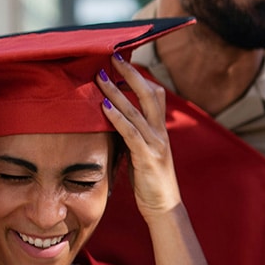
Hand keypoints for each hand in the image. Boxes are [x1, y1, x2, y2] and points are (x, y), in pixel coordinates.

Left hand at [96, 55, 180, 221]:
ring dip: (116, 92)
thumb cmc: (150, 182)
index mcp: (160, 129)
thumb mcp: (142, 153)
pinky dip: (117, 118)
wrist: (165, 207)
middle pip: (148, 93)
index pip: (154, 94)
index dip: (139, 77)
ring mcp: (156, 143)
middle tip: (113, 57)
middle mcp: (160, 132)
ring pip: (136, 110)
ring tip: (100, 77)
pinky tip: (104, 107)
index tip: (122, 63)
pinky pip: (131, 132)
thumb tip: (114, 120)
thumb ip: (133, 135)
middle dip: (130, 73)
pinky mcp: (147, 157)